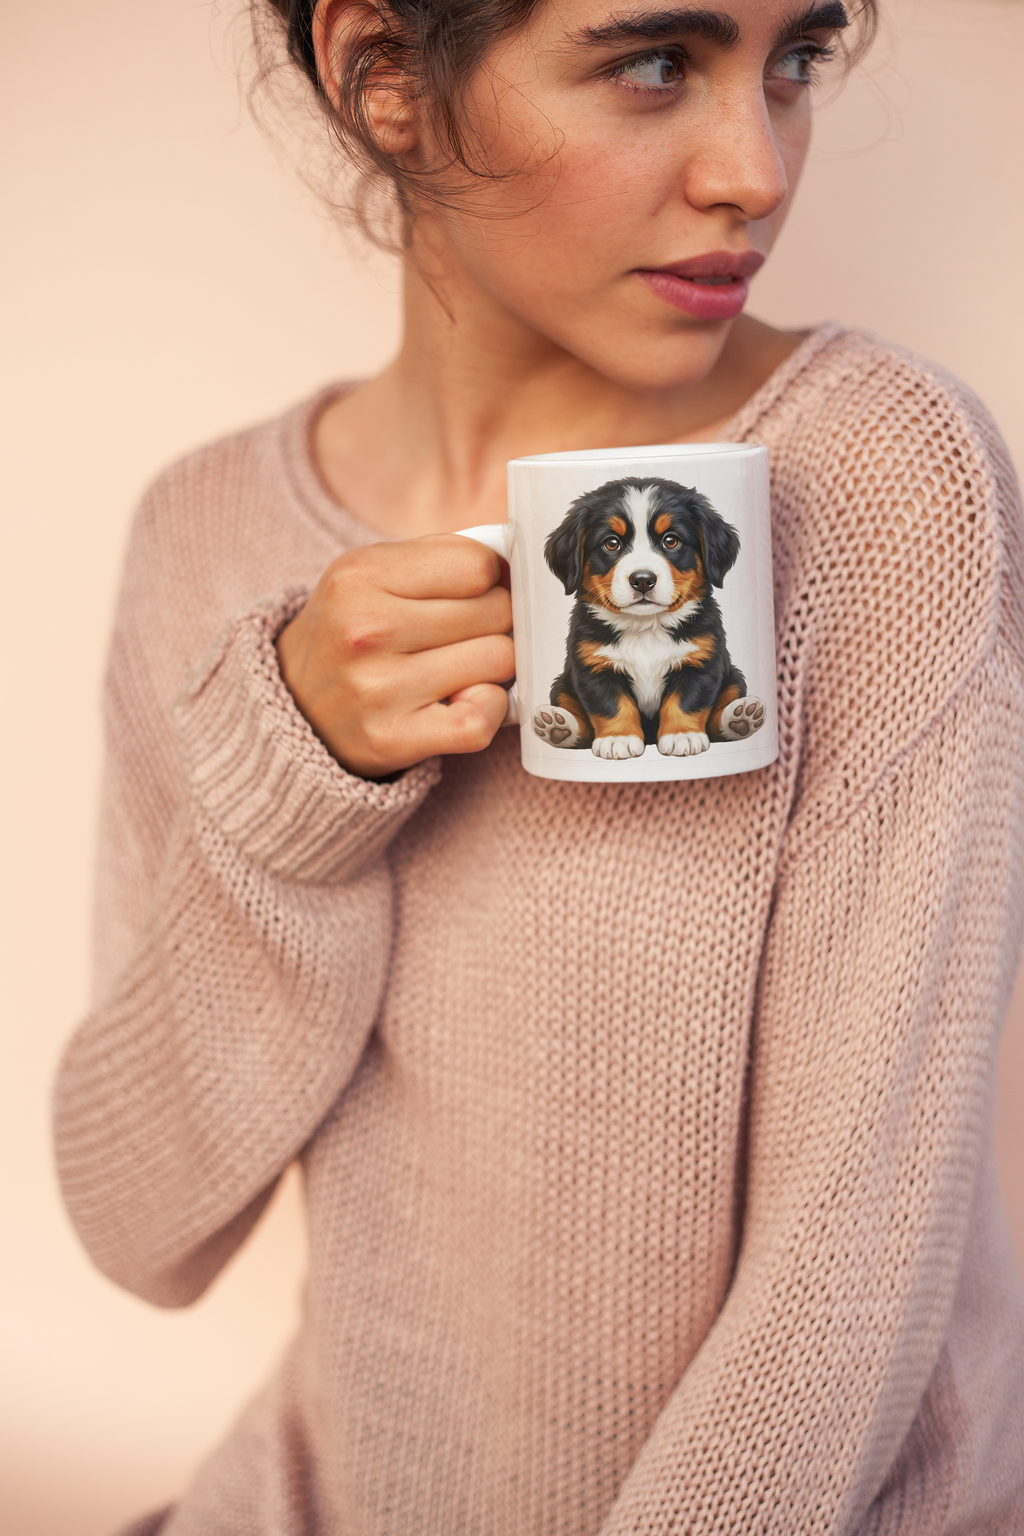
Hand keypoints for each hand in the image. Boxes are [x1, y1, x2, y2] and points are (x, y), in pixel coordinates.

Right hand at [276, 534, 513, 778]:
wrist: (293, 705)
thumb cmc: (352, 633)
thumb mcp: (373, 574)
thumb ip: (441, 558)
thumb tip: (517, 567)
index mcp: (360, 575)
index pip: (477, 565)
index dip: (489, 579)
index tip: (474, 594)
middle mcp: (365, 629)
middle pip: (495, 612)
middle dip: (495, 622)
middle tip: (467, 635)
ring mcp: (378, 688)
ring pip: (498, 661)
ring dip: (493, 667)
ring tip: (460, 667)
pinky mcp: (392, 738)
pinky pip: (480, 720)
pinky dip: (488, 710)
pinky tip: (466, 700)